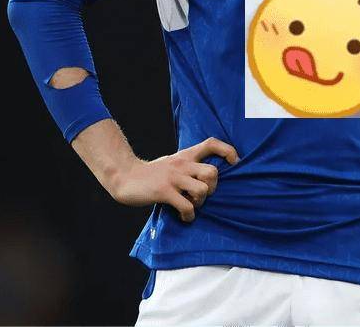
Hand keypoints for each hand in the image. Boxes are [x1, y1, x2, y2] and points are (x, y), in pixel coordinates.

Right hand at [108, 137, 238, 222]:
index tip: (234, 162)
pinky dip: (189, 216)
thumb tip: (209, 178)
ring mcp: (173, 178)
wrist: (125, 176)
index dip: (228, 151)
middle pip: (212, 172)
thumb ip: (189, 166)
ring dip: (201, 202)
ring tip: (192, 205)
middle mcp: (182, 164)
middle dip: (213, 188)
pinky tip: (184, 217)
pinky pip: (187, 206)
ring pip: (203, 190)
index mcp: (185, 155)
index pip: (211, 143)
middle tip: (202, 195)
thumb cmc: (152, 174)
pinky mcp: (164, 192)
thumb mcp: (173, 163)